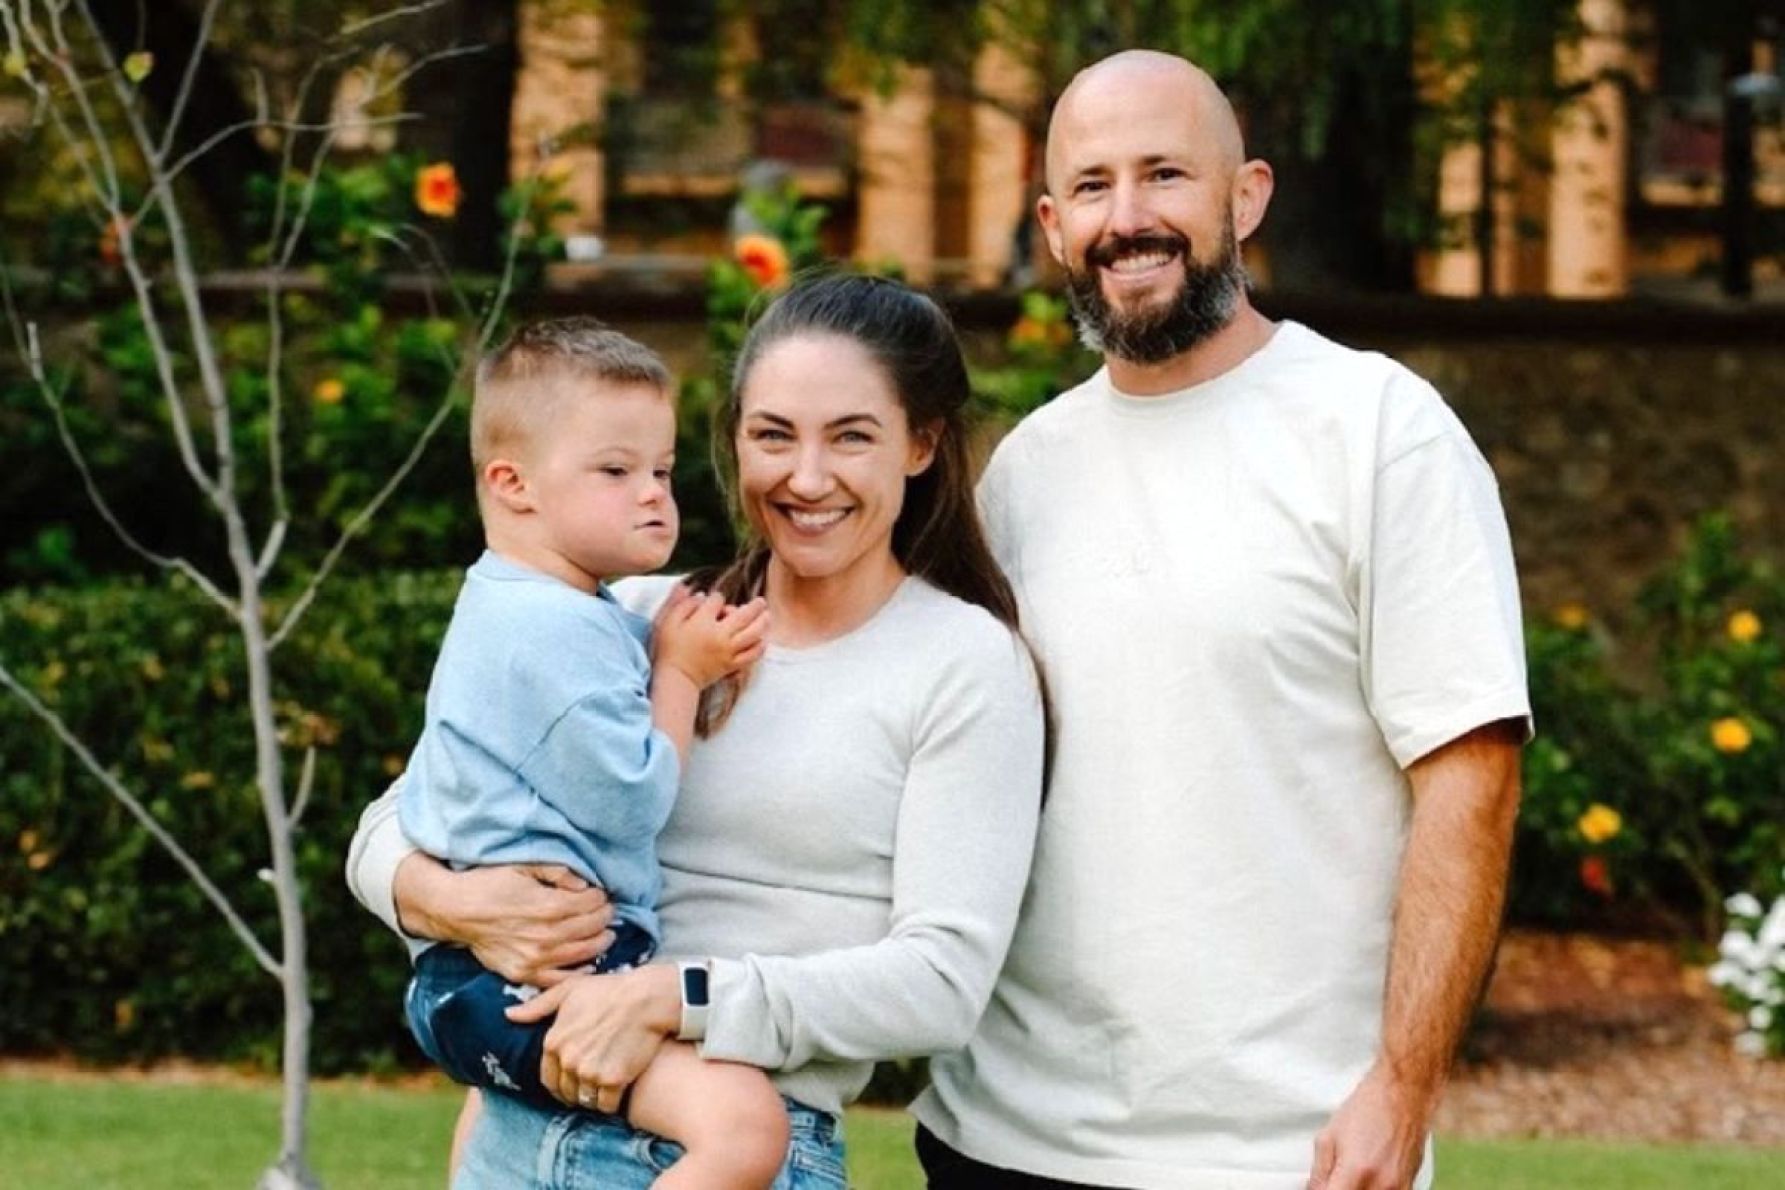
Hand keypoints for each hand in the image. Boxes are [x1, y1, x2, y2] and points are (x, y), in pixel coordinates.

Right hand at [396, 857, 614, 985]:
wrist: (456, 909)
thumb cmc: (490, 883)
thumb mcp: (525, 866)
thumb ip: (558, 872)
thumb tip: (586, 885)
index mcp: (549, 907)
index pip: (592, 904)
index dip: (602, 897)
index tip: (602, 894)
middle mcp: (546, 936)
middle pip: (592, 928)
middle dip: (605, 917)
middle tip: (607, 912)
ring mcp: (535, 959)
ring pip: (583, 953)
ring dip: (600, 942)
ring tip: (605, 934)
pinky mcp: (523, 974)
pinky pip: (559, 980)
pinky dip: (578, 973)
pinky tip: (588, 964)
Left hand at [506, 964, 679, 1112]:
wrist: (646, 998)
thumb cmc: (608, 990)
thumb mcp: (568, 991)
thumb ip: (537, 1006)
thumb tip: (508, 1015)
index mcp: (553, 1042)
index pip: (548, 1078)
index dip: (560, 1082)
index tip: (573, 1079)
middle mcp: (568, 1061)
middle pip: (566, 1092)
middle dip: (577, 1090)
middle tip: (592, 1083)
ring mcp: (590, 1072)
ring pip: (585, 1101)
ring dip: (593, 1098)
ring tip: (604, 1087)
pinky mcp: (614, 1080)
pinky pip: (606, 1105)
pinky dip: (611, 1102)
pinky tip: (618, 1091)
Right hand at [653, 589, 769, 688]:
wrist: (675, 679)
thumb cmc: (668, 650)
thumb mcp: (666, 622)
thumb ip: (680, 603)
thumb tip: (697, 592)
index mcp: (703, 622)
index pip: (717, 601)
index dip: (716, 598)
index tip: (713, 601)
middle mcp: (720, 635)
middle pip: (744, 615)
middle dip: (754, 606)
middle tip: (761, 601)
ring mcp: (728, 651)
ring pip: (753, 634)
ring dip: (763, 623)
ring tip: (767, 616)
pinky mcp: (732, 665)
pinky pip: (752, 655)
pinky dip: (760, 646)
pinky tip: (761, 640)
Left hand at [1308, 1064, 1433, 1189]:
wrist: (1404, 1094)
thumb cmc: (1367, 1109)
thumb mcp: (1328, 1137)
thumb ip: (1319, 1174)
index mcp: (1357, 1172)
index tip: (1322, 1184)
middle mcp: (1381, 1186)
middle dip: (1338, 1189)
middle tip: (1334, 1177)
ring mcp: (1399, 1189)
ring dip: (1355, 1188)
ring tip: (1349, 1175)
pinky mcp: (1409, 1187)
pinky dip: (1370, 1188)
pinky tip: (1366, 1176)